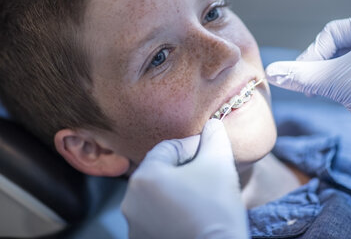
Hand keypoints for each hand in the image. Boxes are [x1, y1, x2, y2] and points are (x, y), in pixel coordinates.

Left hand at [121, 119, 248, 238]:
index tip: (211, 153)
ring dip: (177, 191)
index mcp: (144, 177)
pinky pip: (157, 218)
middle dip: (184, 169)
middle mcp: (130, 201)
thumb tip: (213, 124)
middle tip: (208, 174)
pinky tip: (193, 217)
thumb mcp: (219, 164)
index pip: (168, 148)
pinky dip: (172, 213)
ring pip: (158, 196)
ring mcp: (134, 226)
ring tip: (202, 197)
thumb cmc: (216, 210)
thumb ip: (214, 138)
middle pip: (161, 172)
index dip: (193, 147)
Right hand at [265, 17, 350, 214]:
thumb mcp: (334, 81)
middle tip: (308, 85)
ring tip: (318, 91)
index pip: (332, 32)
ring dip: (328, 74)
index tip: (305, 75)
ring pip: (345, 59)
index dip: (314, 53)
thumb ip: (300, 75)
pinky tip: (333, 92)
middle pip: (338, 45)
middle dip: (320, 65)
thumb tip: (270, 72)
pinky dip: (341, 80)